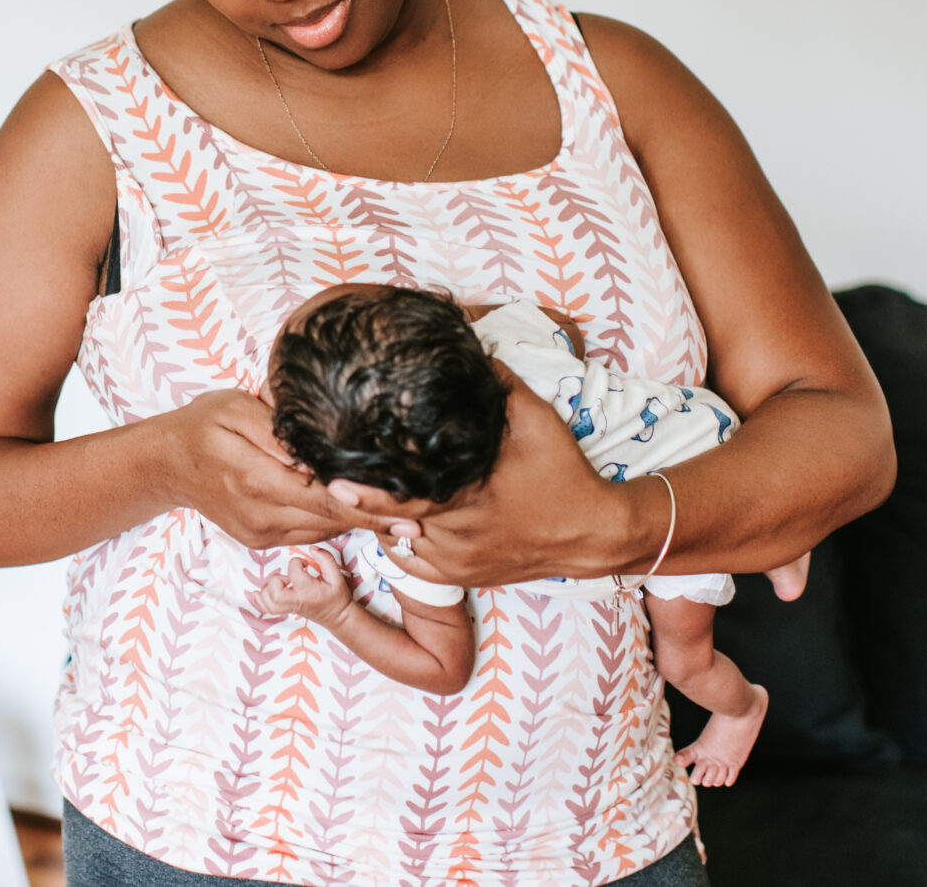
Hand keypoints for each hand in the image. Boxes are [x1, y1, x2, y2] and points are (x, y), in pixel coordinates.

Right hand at [158, 390, 398, 548]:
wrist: (165, 464)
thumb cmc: (203, 426)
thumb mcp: (237, 410)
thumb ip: (280, 434)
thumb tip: (319, 453)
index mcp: (257, 481)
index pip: (327, 500)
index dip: (370, 507)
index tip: (409, 511)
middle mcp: (262, 516)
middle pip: (332, 521)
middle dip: (376, 517)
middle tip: (422, 513)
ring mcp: (261, 533)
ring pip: (323, 530)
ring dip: (358, 521)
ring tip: (399, 510)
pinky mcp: (261, 540)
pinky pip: (308, 532)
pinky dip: (333, 521)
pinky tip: (354, 505)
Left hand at [254, 549, 353, 627]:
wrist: (337, 617)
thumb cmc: (337, 597)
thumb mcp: (337, 576)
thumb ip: (326, 559)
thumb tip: (312, 549)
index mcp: (309, 591)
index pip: (294, 573)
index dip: (297, 563)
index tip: (305, 564)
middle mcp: (297, 601)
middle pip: (275, 593)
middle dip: (277, 579)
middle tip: (288, 577)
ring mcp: (289, 607)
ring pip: (268, 602)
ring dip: (268, 588)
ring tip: (281, 583)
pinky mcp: (286, 610)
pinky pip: (266, 609)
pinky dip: (259, 600)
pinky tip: (257, 592)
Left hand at [328, 382, 645, 584]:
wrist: (592, 531)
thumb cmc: (562, 472)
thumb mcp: (536, 418)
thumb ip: (500, 385)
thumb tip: (472, 349)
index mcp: (471, 496)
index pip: (407, 498)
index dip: (368, 494)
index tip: (335, 483)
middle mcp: (460, 534)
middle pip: (396, 522)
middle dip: (366, 503)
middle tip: (334, 484)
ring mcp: (460, 561)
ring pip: (400, 544)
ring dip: (383, 522)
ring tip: (362, 497)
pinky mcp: (463, 577)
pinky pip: (414, 566)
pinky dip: (399, 545)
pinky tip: (395, 522)